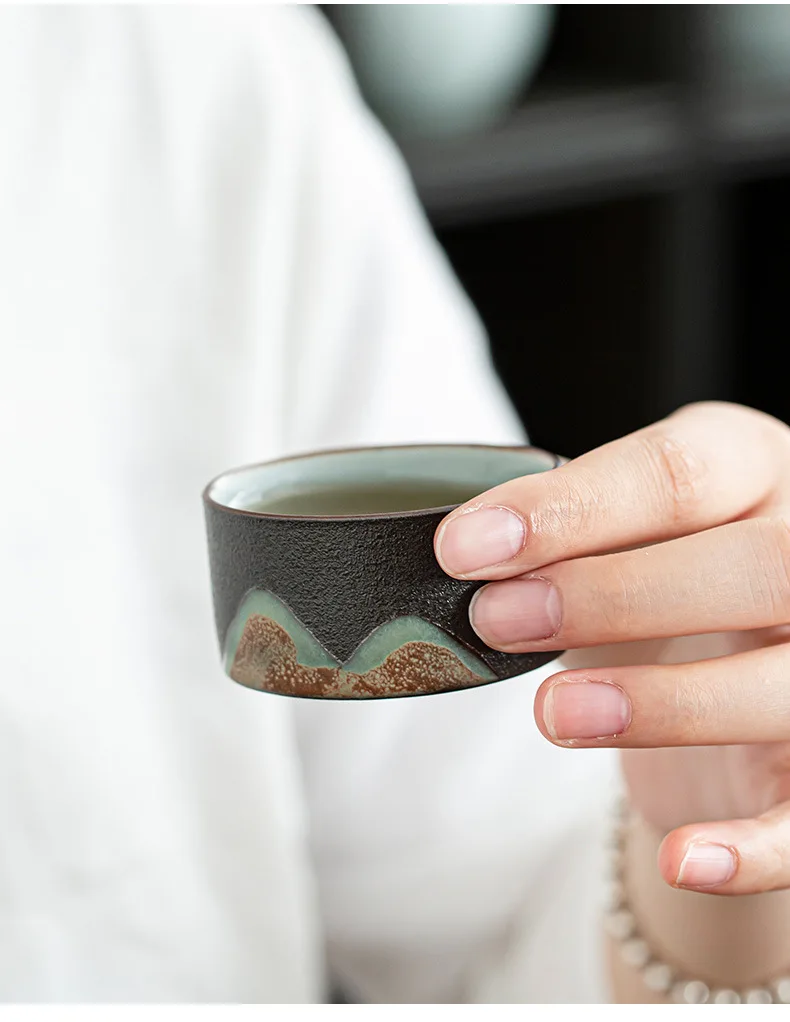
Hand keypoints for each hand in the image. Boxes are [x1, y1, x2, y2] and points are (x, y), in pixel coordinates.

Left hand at [435, 402, 789, 896]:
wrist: (716, 660)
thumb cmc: (655, 578)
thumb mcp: (615, 537)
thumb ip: (564, 537)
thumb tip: (468, 556)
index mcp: (753, 470)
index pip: (679, 476)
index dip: (568, 510)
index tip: (465, 547)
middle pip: (756, 568)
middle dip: (616, 594)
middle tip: (497, 618)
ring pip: (789, 685)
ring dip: (668, 704)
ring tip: (553, 713)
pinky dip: (754, 847)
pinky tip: (684, 859)